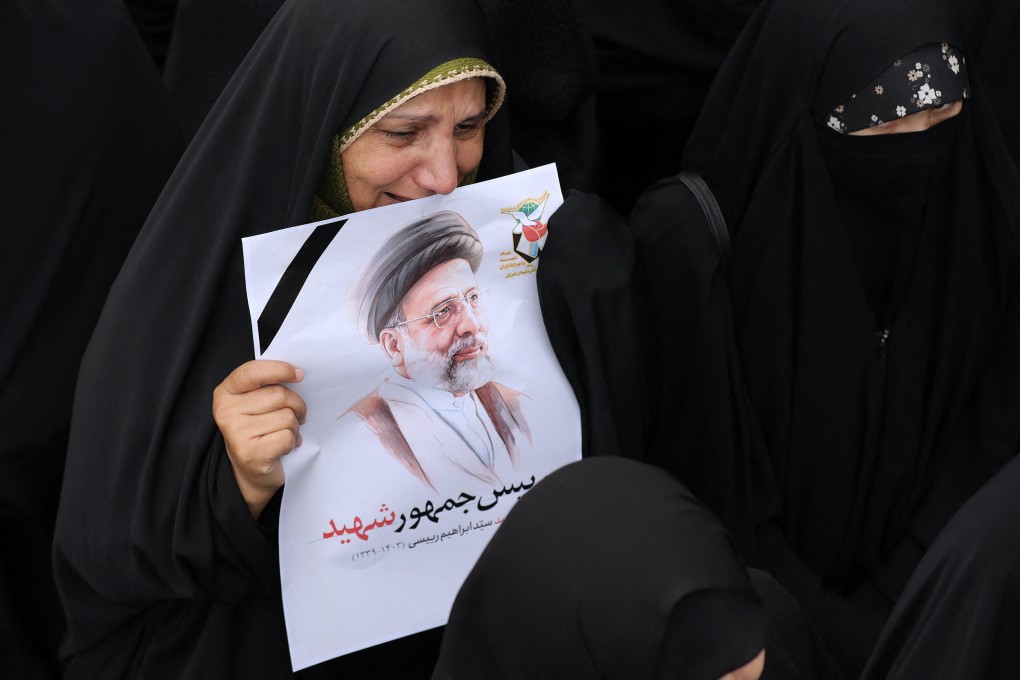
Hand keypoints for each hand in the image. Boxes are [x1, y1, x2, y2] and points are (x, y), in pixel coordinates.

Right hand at [213, 360, 306, 518]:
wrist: (252, 471)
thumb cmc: (260, 430)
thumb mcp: (257, 403)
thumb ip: (268, 385)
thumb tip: (297, 373)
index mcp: (226, 393)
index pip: (252, 372)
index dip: (279, 369)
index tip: (299, 374)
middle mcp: (226, 411)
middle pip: (278, 394)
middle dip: (296, 405)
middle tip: (296, 415)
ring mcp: (236, 433)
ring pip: (286, 416)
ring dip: (293, 427)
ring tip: (284, 434)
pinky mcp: (250, 453)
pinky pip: (287, 437)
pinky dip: (291, 443)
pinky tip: (282, 447)